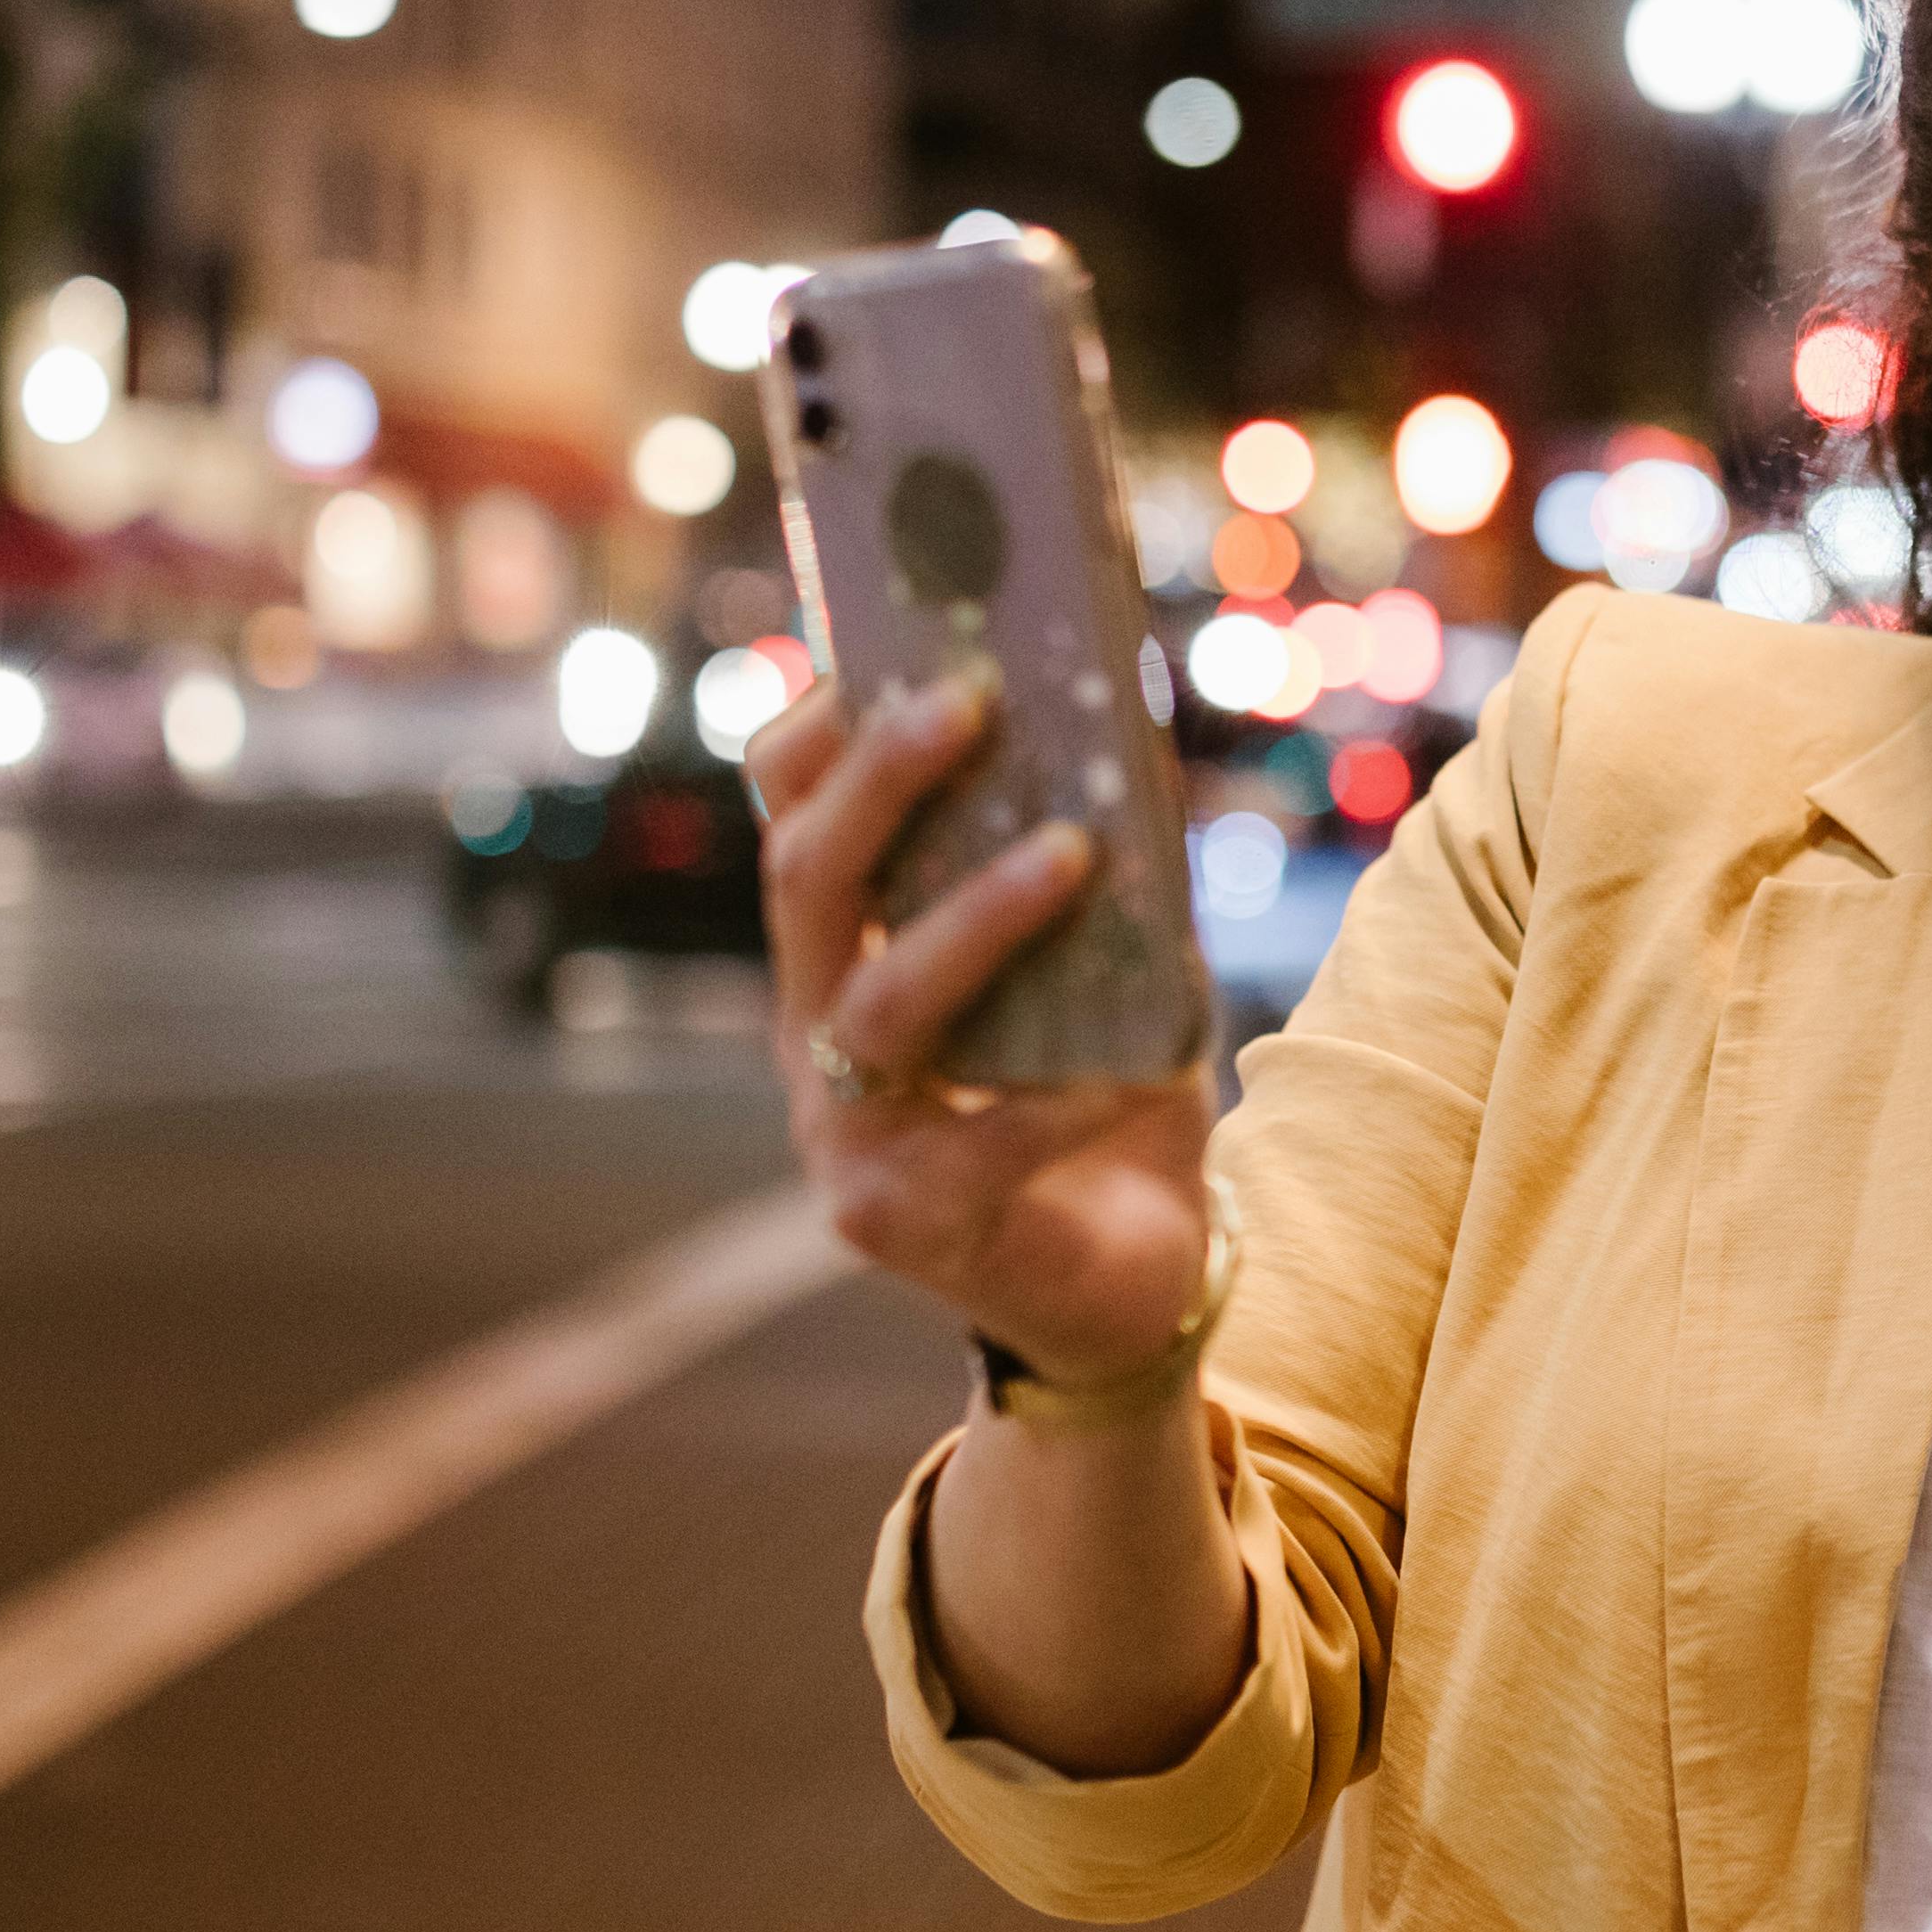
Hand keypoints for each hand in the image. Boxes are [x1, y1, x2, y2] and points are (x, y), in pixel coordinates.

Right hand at [751, 669, 1212, 1382]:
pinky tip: (1140, 1063)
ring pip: (879, 1008)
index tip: (879, 643)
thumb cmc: (1105, 1104)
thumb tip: (1141, 741)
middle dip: (881, 784)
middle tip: (971, 700)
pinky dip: (1069, 1093)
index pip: (790, 824)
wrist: (1128, 1289)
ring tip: (1070, 850)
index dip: (818, 735)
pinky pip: (984, 1141)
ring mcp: (845, 1139)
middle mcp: (815, 1040)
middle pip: (809, 886)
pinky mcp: (904, 1226)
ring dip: (974, 919)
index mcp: (842, 961)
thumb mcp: (1109, 969)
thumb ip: (1108, 873)